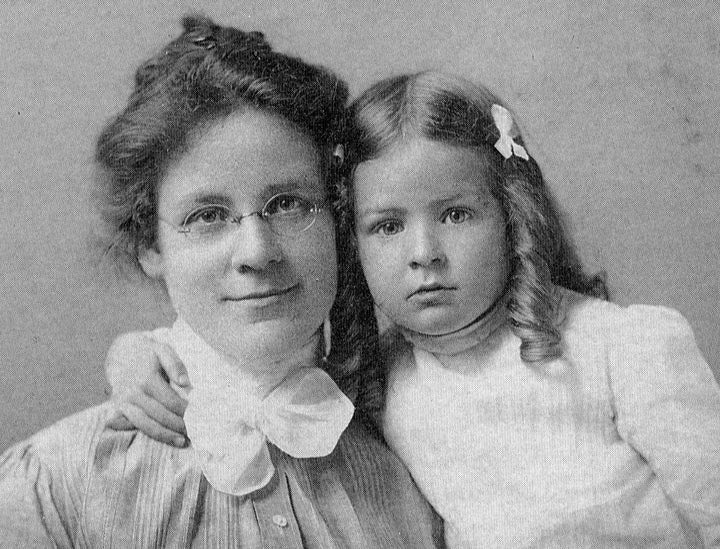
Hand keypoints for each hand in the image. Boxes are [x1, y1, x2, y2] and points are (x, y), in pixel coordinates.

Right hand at [105, 331, 188, 446]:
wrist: (121, 352)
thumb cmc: (147, 352)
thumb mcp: (163, 349)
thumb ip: (175, 364)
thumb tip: (185, 382)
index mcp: (146, 379)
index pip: (170, 402)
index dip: (186, 411)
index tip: (199, 416)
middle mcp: (133, 393)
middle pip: (160, 416)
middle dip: (179, 425)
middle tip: (196, 431)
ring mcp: (123, 403)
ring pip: (146, 425)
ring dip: (165, 435)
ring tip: (182, 441)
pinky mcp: (118, 409)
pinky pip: (134, 426)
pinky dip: (150, 434)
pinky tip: (165, 438)